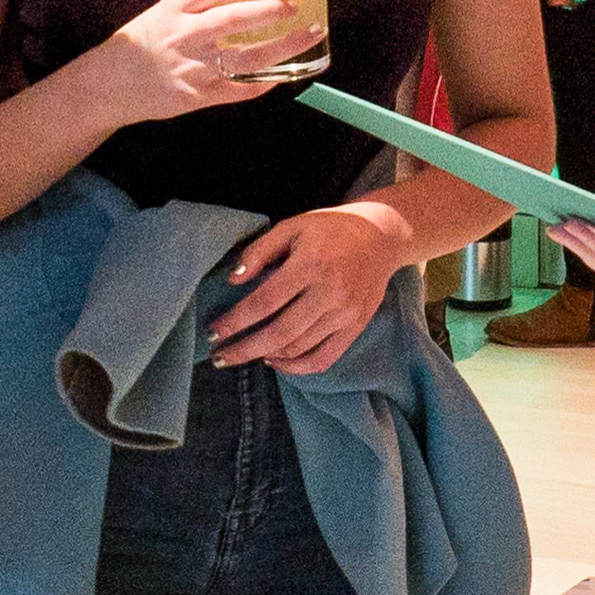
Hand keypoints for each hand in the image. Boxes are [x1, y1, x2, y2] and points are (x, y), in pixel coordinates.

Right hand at [82, 0, 322, 127]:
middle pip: (234, 18)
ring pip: (245, 58)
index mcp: (174, 7)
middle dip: (271, 10)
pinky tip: (283, 75)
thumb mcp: (164, 13)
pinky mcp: (196, 97)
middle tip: (296, 5)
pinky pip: (239, 90)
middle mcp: (183, 34)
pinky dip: (264, 82)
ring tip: (308, 35)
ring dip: (282, 47)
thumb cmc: (142, 44)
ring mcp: (191, 67)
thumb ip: (201, 6)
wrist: (107, 85)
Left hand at [204, 204, 412, 374]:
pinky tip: (276, 361)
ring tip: (244, 355)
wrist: (381, 236)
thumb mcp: (292, 227)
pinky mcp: (356, 327)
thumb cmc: (331, 229)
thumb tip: (233, 280)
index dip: (235, 321)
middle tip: (220, 357)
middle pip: (279, 333)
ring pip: (299, 348)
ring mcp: (345, 314)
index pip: (264, 302)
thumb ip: (260, 251)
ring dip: (266, 356)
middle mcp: (330, 293)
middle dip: (244, 349)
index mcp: (310, 264)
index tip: (214, 332)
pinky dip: (297, 367)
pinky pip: (324, 358)